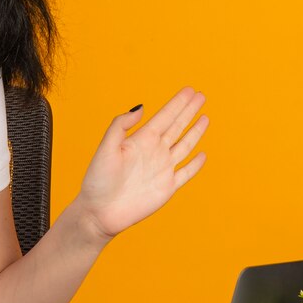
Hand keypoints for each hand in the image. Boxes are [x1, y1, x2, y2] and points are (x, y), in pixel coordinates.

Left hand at [73, 87, 208, 240]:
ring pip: (184, 146)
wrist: (100, 212)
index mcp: (141, 140)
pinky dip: (196, 164)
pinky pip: (186, 173)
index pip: (164, 117)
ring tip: (205, 117)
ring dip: (195, 132)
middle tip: (201, 95)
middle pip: (176, 126)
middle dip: (189, 111)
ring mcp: (162, 169)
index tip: (190, 90)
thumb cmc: (97, 181)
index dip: (177, 103)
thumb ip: (121, 126)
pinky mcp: (167, 187)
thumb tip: (141, 108)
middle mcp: (153, 152)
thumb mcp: (105, 149)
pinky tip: (203, 154)